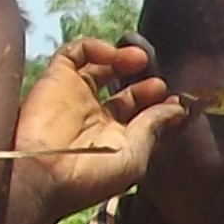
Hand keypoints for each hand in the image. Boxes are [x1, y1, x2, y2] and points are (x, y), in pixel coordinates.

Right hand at [20, 35, 183, 215]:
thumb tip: (180, 109)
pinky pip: (75, 53)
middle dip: (143, 81)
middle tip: (158, 81)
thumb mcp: (135, 155)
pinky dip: (95, 47)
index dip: (158, 102)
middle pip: (123, 89)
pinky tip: (113, 55)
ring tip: (140, 59)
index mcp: (114, 138)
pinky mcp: (55, 79)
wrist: (43, 174)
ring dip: (123, 59)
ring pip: (101, 66)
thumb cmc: (91, 176)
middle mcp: (94, 116)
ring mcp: (75, 96)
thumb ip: (155, 127)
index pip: (140, 113)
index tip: (176, 99)